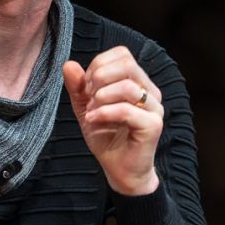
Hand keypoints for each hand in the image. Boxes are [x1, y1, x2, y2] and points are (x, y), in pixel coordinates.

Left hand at [63, 46, 161, 195]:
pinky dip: (105, 113)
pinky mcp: (153, 126)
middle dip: (99, 77)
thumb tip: (69, 64)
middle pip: (127, 64)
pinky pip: (127, 110)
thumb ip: (78, 87)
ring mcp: (154, 108)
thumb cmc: (107, 137)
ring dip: (101, 97)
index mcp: (138, 82)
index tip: (87, 87)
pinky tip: (93, 120)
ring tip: (91, 112)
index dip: (100, 64)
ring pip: (128, 86)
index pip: (122, 54)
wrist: (119, 171)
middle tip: (89, 98)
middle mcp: (150, 92)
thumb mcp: (86, 108)